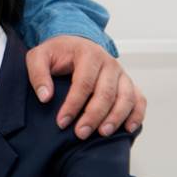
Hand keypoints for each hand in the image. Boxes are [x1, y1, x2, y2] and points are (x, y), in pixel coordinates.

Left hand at [26, 35, 145, 138]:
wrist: (74, 43)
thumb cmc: (57, 52)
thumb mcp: (38, 57)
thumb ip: (38, 74)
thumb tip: (45, 97)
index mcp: (88, 54)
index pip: (83, 83)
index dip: (73, 105)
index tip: (62, 122)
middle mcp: (109, 63)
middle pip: (106, 93)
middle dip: (94, 116)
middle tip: (80, 133)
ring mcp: (121, 73)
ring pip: (126, 97)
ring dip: (116, 117)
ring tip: (103, 133)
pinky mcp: (128, 83)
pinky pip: (139, 99)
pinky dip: (137, 114)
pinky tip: (128, 128)